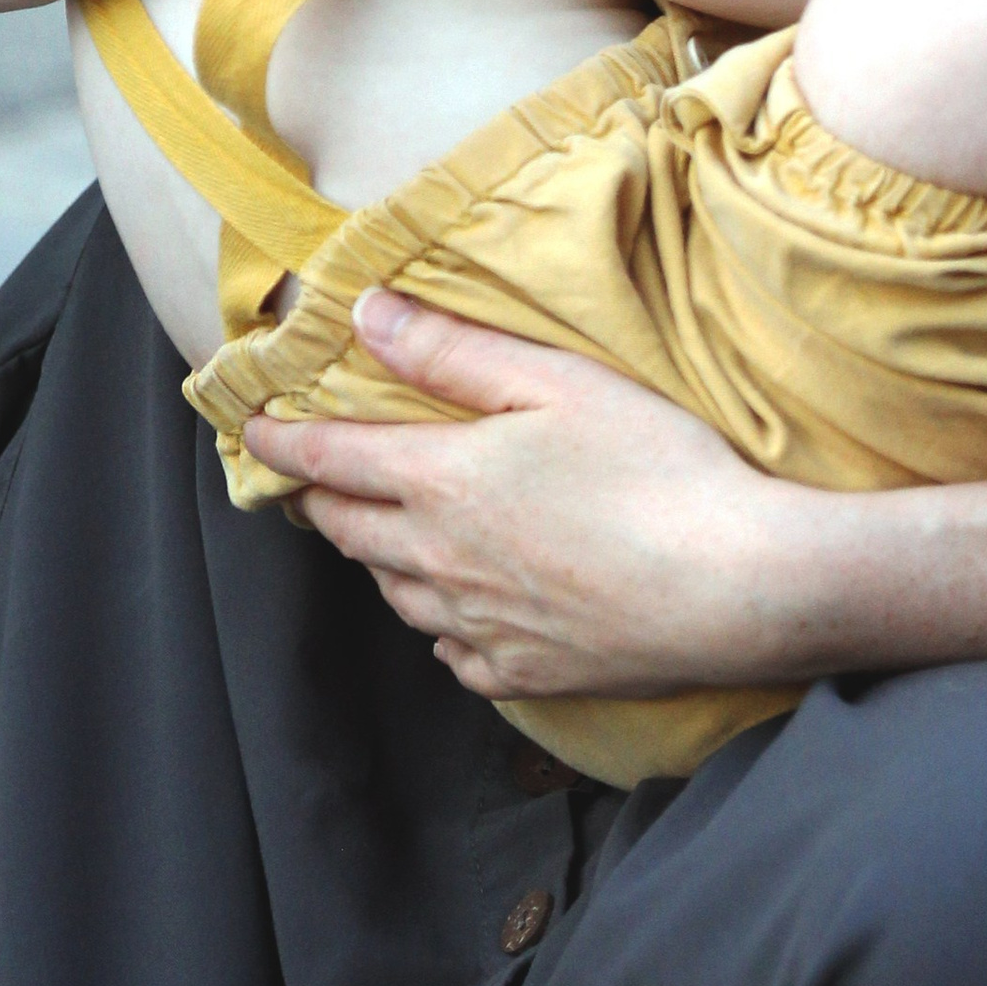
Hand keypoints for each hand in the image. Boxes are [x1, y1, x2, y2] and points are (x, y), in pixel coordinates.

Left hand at [239, 297, 820, 692]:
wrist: (733, 586)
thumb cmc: (656, 469)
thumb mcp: (556, 382)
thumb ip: (452, 351)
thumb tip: (366, 313)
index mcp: (440, 483)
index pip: (328, 461)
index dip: (281, 443)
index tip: (253, 430)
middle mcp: (439, 562)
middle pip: (349, 532)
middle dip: (324, 499)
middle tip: (320, 476)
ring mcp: (478, 625)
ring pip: (395, 593)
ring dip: (381, 557)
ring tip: (393, 531)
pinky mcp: (522, 673)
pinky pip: (452, 650)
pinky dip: (443, 621)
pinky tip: (467, 606)